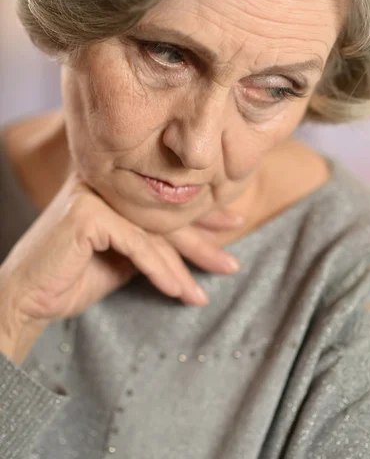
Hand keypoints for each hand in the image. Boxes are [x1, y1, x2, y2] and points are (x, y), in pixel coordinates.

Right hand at [0, 171, 242, 343]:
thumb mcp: (121, 258)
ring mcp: (95, 194)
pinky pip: (137, 245)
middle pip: (164, 214)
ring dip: (183, 268)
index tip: (231, 225)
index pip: (164, 200)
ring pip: (154, 232)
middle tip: (231, 262)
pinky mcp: (88, 214)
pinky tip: (178, 291)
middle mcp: (105, 182)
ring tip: (203, 294)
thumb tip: (193, 245)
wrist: (26, 298)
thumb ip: (149, 244)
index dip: (200, 215)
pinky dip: (160, 271)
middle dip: (202, 241)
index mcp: (113, 187)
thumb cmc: (71, 278)